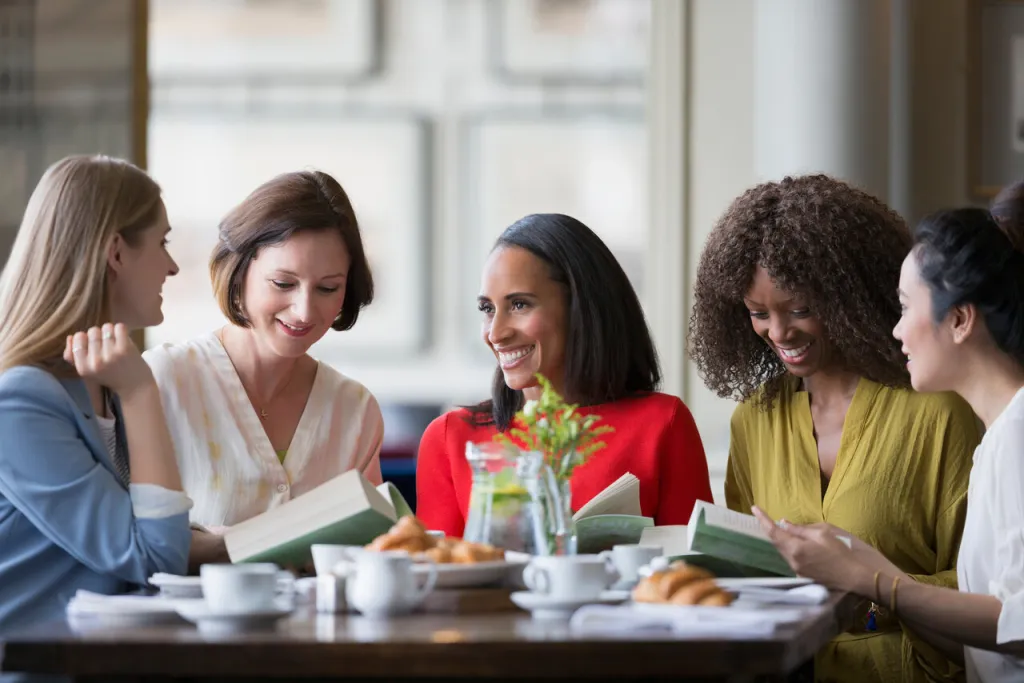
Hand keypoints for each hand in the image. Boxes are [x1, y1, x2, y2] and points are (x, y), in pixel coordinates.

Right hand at [64, 323, 153, 397]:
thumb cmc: (110, 376)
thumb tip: (70, 337)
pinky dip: (122, 330)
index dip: (86, 337)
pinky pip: (119, 327)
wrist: (135, 387)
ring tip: (115, 342)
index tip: (94, 345)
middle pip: (92, 331)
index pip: (77, 338)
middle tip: (107, 345)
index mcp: (83, 368)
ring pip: (106, 327)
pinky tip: (123, 338)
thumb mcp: (88, 371)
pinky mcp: (125, 349)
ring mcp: (111, 355)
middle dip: (99, 334)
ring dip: (111, 331)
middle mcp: (96, 362)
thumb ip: (73, 356)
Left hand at [752, 506, 884, 594]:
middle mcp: (793, 563)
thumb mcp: (825, 532)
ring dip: (784, 541)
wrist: (862, 578)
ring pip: (786, 553)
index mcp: (796, 549)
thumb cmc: (846, 551)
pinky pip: (795, 561)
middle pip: (777, 544)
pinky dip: (793, 550)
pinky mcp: (807, 578)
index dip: (762, 519)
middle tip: (768, 517)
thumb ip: (801, 529)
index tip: (754, 507)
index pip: (773, 532)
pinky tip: (800, 545)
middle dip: (772, 530)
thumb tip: (784, 524)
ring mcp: (799, 573)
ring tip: (785, 529)